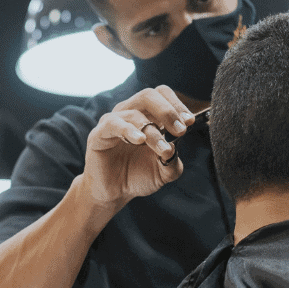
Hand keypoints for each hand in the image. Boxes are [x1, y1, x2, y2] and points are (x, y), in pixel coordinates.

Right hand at [82, 85, 194, 210]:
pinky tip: (140, 141)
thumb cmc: (139, 176)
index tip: (190, 122)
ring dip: (153, 131)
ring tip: (163, 149)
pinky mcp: (98, 134)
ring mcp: (114, 121)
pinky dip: (129, 130)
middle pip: (149, 95)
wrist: (115, 193)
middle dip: (168, 111)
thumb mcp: (163, 172)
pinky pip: (113, 124)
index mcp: (148, 115)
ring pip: (135, 113)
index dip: (177, 104)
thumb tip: (174, 148)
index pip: (162, 94)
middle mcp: (130, 112)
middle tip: (180, 130)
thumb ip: (173, 162)